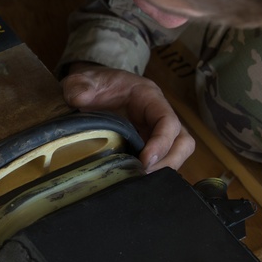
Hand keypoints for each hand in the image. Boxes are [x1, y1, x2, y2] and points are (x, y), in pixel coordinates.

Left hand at [62, 63, 194, 170]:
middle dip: (168, 162)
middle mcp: (158, 115)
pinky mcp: (148, 146)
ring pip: (176, 154)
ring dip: (163, 170)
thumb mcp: (82, 80)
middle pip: (182, 142)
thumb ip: (79, 85)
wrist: (91, 90)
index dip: (161, 142)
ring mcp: (155, 132)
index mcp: (149, 97)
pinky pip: (161, 162)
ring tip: (139, 181)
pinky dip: (153, 173)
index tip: (145, 160)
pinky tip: (134, 181)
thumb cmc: (94, 84)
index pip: (168, 121)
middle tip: (143, 176)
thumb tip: (79, 98)